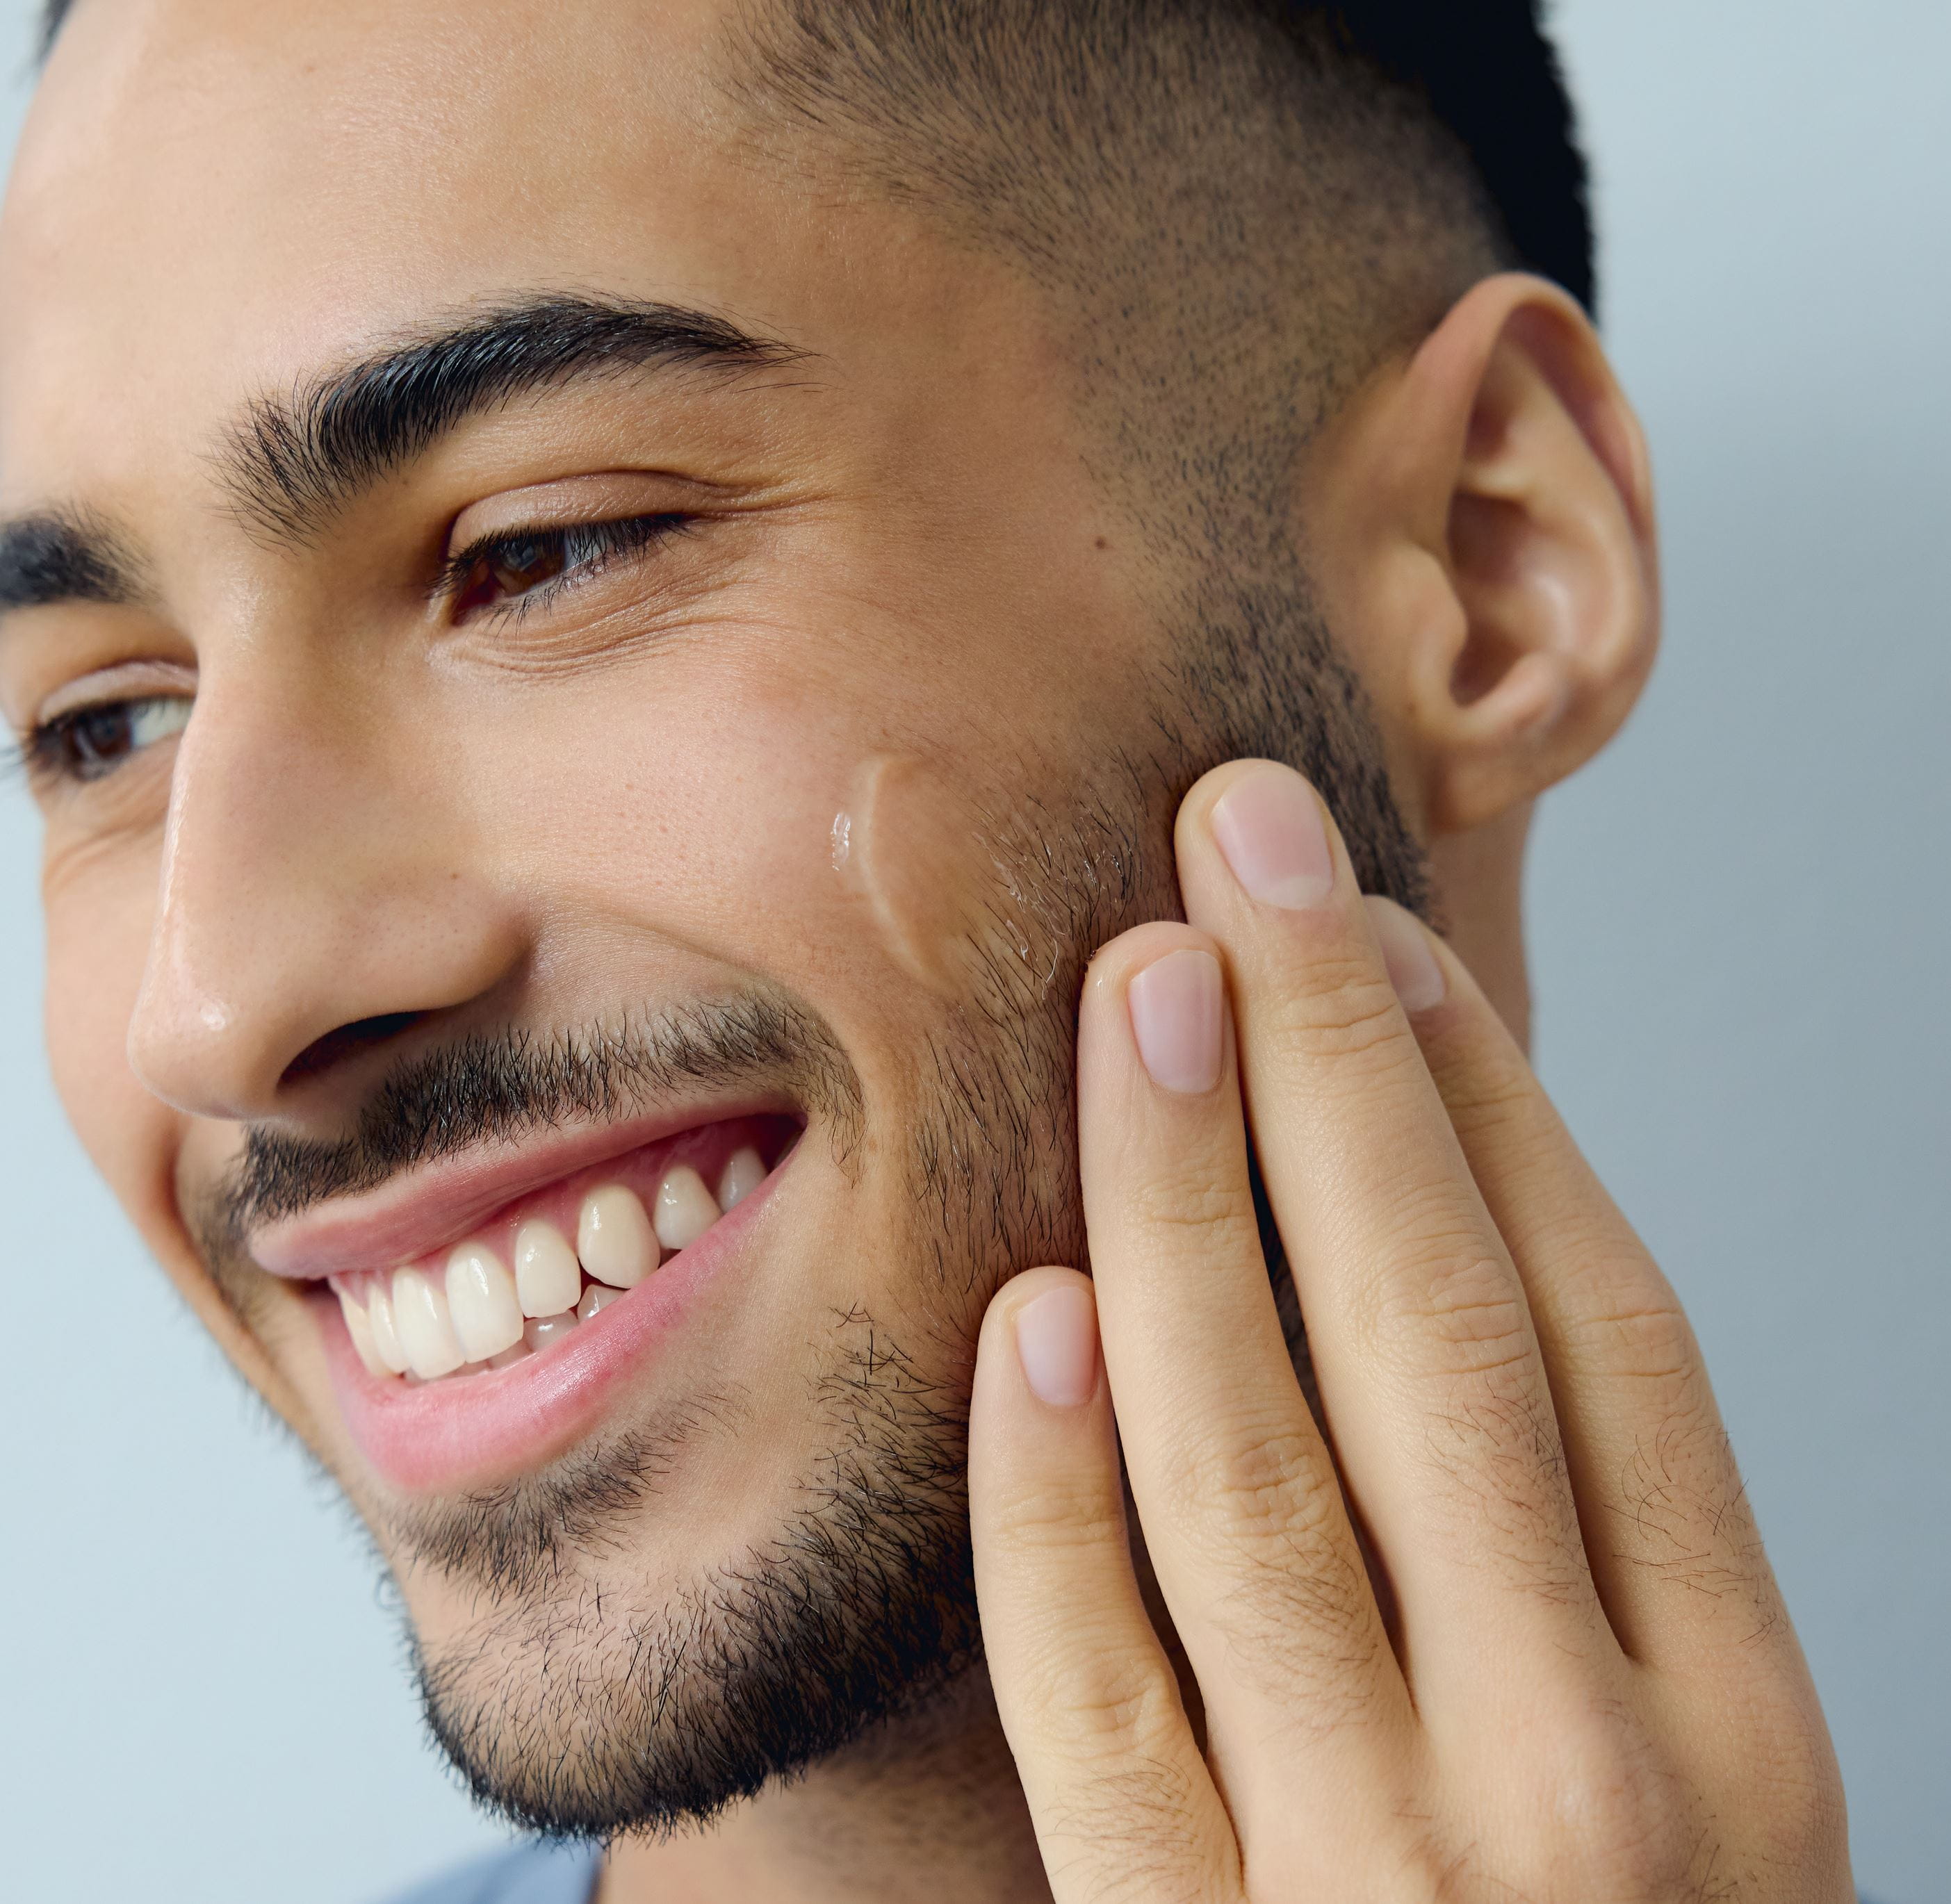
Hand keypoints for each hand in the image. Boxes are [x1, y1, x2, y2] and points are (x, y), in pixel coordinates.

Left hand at [968, 759, 1850, 1902]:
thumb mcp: (1686, 1783)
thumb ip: (1578, 1542)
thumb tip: (1432, 1213)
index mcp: (1741, 1728)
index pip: (1597, 1331)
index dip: (1484, 1103)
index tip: (1377, 931)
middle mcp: (1584, 1790)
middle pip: (1428, 1339)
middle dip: (1332, 1065)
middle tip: (1245, 847)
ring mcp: (1377, 1883)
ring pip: (1252, 1464)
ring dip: (1187, 1203)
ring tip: (1137, 982)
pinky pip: (1102, 1692)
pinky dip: (1062, 1494)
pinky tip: (1037, 1307)